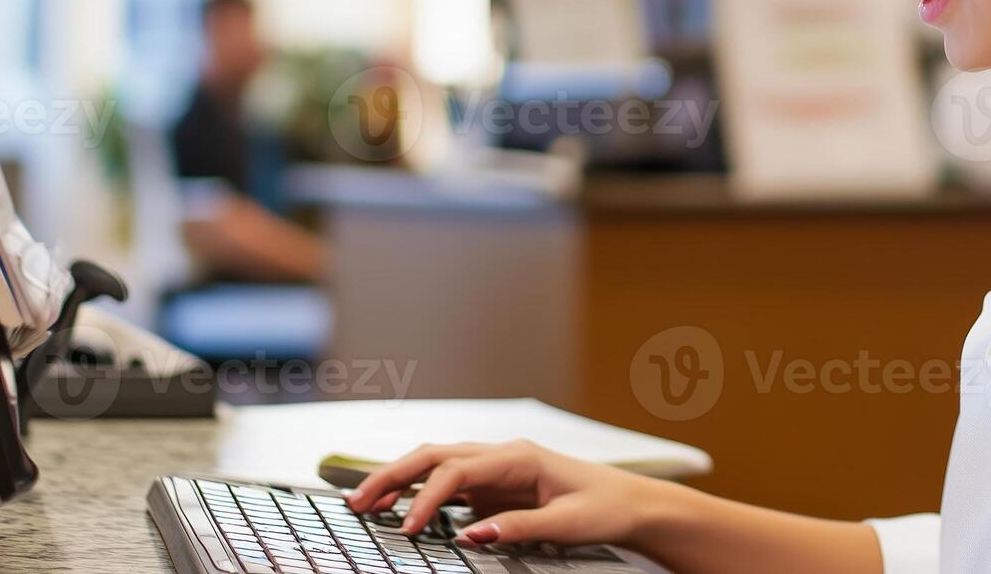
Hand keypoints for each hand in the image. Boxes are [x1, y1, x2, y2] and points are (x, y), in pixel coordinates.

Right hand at [342, 440, 669, 548]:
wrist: (633, 504)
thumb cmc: (606, 507)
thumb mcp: (567, 524)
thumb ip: (517, 528)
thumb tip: (469, 534)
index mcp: (519, 456)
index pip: (456, 471)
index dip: (426, 499)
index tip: (406, 528)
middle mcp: (503, 455)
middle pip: (435, 456)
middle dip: (393, 475)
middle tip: (357, 501)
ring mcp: (497, 468)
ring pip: (437, 465)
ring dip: (401, 481)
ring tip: (367, 503)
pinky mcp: (497, 486)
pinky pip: (450, 484)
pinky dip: (421, 493)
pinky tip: (401, 509)